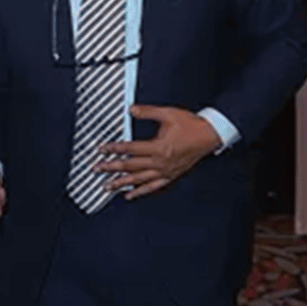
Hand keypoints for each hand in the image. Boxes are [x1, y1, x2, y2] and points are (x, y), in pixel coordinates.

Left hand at [94, 104, 221, 199]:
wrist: (209, 135)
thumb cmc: (191, 125)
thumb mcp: (168, 114)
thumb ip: (148, 112)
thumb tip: (131, 109)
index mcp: (158, 147)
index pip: (130, 149)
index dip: (113, 149)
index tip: (102, 149)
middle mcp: (160, 162)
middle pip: (130, 167)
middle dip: (111, 168)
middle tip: (97, 169)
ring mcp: (165, 171)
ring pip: (139, 180)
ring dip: (121, 184)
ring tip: (107, 186)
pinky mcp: (170, 176)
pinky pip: (153, 187)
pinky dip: (140, 192)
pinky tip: (129, 195)